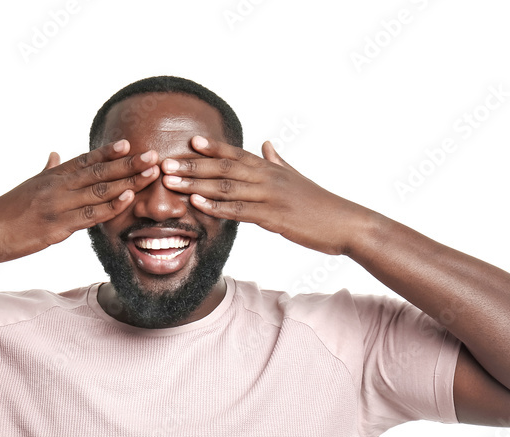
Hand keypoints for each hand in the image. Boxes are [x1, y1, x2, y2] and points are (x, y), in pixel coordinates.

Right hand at [0, 140, 159, 264]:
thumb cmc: (5, 212)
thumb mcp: (28, 186)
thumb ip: (47, 170)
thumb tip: (55, 153)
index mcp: (51, 177)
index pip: (84, 161)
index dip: (107, 153)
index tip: (128, 144)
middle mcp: (57, 187)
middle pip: (98, 172)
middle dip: (127, 164)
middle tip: (153, 156)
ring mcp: (58, 206)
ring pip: (99, 191)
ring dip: (127, 182)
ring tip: (150, 174)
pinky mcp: (57, 228)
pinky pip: (90, 216)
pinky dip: (110, 207)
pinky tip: (127, 198)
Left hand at [160, 136, 367, 255]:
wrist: (344, 222)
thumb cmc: (319, 203)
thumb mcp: (296, 177)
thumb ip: (277, 161)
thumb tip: (266, 143)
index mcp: (271, 169)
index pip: (237, 154)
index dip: (213, 147)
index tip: (190, 141)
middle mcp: (268, 178)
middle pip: (224, 168)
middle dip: (193, 166)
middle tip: (165, 163)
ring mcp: (270, 197)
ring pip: (227, 188)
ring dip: (196, 185)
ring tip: (171, 183)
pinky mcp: (273, 218)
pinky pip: (239, 211)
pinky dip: (216, 207)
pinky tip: (198, 205)